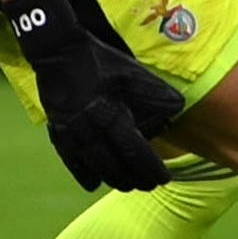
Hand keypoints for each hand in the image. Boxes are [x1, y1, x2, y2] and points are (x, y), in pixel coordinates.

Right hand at [4, 0, 182, 191]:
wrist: (58, 52)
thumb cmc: (102, 61)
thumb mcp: (133, 73)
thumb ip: (156, 93)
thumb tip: (179, 110)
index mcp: (110, 115)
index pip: (134, 151)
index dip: (150, 168)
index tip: (164, 179)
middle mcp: (89, 129)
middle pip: (113, 165)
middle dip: (133, 179)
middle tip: (149, 186)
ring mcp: (71, 132)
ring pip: (93, 166)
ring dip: (112, 179)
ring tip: (127, 185)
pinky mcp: (57, 130)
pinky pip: (70, 159)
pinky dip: (82, 173)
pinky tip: (92, 184)